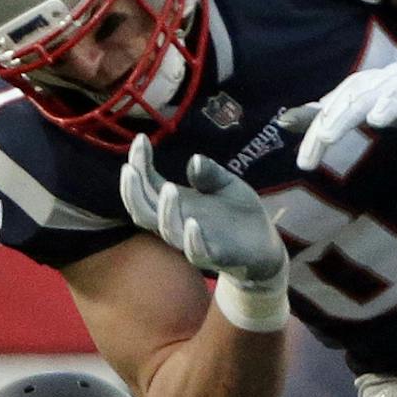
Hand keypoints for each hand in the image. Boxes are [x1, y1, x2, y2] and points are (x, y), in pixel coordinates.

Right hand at [119, 135, 288, 325]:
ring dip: (165, 210)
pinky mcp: (215, 257)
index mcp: (176, 203)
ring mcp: (193, 242)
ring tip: (170, 187)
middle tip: (131, 168)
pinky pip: (196, 253)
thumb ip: (210, 173)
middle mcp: (177, 223)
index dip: (139, 163)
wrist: (266, 247)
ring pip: (166, 231)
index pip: (146, 184)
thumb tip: (195, 159)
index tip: (141, 138)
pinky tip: (193, 223)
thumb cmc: (240, 213)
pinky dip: (192, 239)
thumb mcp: (227, 184)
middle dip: (132, 190)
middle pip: (141, 211)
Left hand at [280, 52, 396, 171]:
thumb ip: (324, 114)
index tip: (304, 164)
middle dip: (341, 119)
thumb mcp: (354, 102)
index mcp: (357, 88)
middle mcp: (379, 87)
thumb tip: (284, 122)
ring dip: (385, 107)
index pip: (331, 110)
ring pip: (394, 99)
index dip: (315, 135)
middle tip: (324, 138)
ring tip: (374, 119)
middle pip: (357, 103)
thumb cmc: (387, 95)